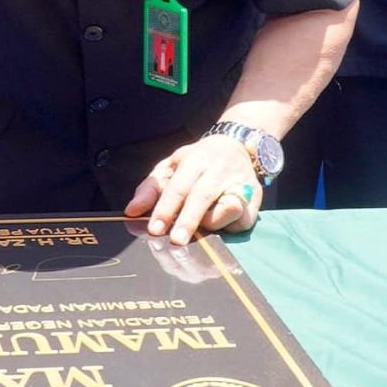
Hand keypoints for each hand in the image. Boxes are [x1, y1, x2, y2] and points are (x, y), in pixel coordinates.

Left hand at [125, 134, 260, 244]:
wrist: (239, 145)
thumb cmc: (198, 161)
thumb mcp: (171, 166)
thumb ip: (151, 188)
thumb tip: (132, 211)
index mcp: (195, 159)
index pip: (178, 186)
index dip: (165, 208)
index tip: (154, 229)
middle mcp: (219, 169)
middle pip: (202, 196)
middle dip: (188, 220)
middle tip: (176, 241)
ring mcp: (240, 183)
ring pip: (225, 208)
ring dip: (209, 223)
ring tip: (199, 231)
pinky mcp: (255, 199)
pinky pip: (241, 219)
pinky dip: (228, 226)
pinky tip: (221, 227)